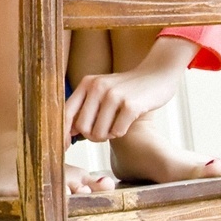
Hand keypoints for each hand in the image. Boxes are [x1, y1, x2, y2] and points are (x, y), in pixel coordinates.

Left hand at [64, 36, 197, 145]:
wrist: (158, 73)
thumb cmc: (127, 88)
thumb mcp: (102, 90)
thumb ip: (85, 107)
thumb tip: (68, 132)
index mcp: (87, 83)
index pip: (66, 113)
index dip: (63, 133)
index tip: (65, 147)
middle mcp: (98, 87)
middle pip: (82, 127)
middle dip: (91, 136)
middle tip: (103, 133)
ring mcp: (114, 95)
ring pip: (98, 133)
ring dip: (107, 136)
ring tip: (115, 126)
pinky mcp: (131, 104)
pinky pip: (117, 132)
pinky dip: (121, 133)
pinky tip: (126, 124)